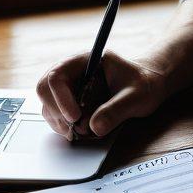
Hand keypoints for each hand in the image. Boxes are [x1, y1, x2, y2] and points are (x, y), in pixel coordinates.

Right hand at [36, 51, 168, 140]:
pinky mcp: (69, 102)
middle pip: (45, 88)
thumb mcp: (136, 96)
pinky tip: (78, 132)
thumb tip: (94, 127)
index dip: (61, 97)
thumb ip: (116, 109)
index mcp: (85, 61)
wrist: (148, 86)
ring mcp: (69, 87)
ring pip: (47, 104)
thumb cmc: (143, 84)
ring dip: (59, 121)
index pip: (58, 75)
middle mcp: (72, 72)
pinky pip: (55, 115)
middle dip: (56, 111)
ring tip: (80, 131)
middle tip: (74, 128)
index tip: (76, 117)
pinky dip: (62, 126)